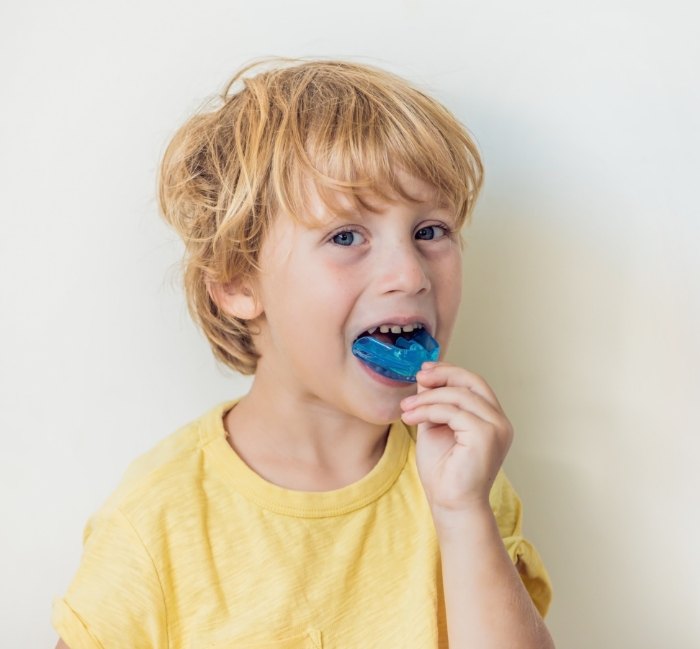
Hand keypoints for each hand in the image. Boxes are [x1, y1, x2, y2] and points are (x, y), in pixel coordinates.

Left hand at [400, 362, 513, 521]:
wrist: (450, 504)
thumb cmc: (443, 472)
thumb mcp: (435, 428)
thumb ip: (434, 403)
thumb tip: (425, 377)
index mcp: (491, 419)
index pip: (474, 384)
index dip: (450, 371)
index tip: (424, 370)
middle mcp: (500, 421)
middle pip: (472, 382)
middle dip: (443, 375)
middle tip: (418, 377)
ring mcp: (496, 428)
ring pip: (459, 395)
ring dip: (427, 398)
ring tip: (405, 408)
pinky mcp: (486, 435)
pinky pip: (452, 411)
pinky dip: (428, 411)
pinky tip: (410, 419)